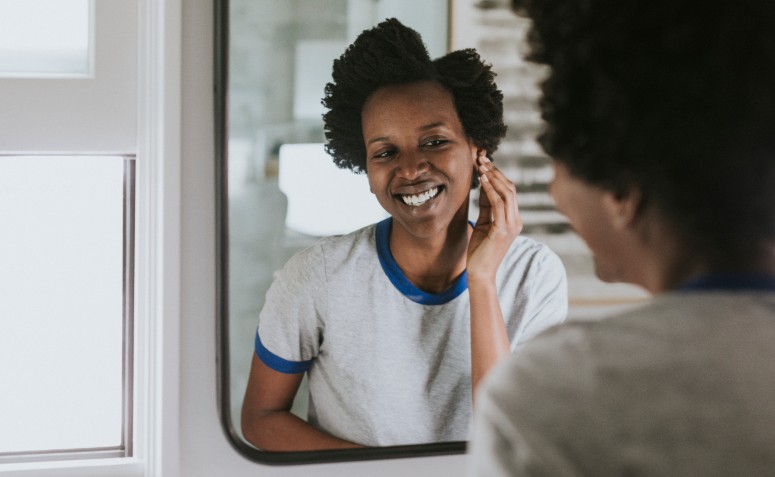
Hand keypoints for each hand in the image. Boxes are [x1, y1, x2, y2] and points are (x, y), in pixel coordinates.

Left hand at [467, 152, 522, 280]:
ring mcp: (511, 226)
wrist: (480, 273)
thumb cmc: (480, 251)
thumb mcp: (484, 224)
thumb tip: (484, 186)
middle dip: (496, 171)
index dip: (497, 175)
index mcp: (513, 219)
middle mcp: (516, 221)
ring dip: (493, 177)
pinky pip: (499, 205)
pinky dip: (491, 190)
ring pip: (507, 194)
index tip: (484, 162)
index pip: (509, 191)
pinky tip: (483, 180)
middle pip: (510, 188)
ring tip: (481, 165)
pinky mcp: (502, 231)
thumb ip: (487, 207)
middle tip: (482, 158)